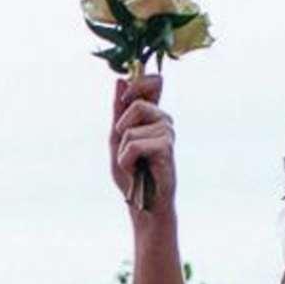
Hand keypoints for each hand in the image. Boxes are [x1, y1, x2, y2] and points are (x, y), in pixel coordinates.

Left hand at [109, 71, 174, 212]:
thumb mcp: (117, 138)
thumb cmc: (131, 172)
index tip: (125, 100)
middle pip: (136, 102)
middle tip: (127, 148)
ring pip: (130, 129)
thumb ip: (118, 110)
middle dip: (121, 128)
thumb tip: (120, 80)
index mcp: (152, 114)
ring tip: (134, 164)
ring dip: (123, 151)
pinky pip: (134, 144)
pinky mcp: (167, 147)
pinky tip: (136, 170)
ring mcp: (168, 132)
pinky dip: (126, 160)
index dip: (137, 83)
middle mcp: (163, 119)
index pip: (153, 81)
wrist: (142, 203)